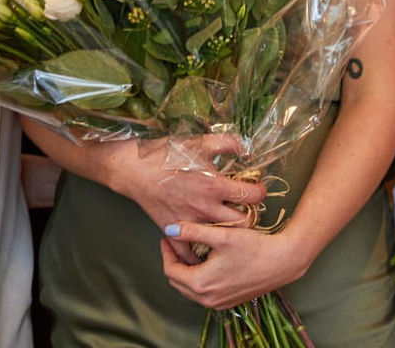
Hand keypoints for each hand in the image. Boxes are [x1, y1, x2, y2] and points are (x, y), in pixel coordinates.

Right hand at [106, 134, 265, 264]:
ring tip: (229, 224)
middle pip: (244, 223)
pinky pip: (190, 252)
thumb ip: (229, 143)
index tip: (256, 188)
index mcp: (215, 186)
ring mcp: (190, 223)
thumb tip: (247, 150)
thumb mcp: (201, 142)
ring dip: (229, 233)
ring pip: (221, 239)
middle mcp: (205, 208)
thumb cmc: (166, 155)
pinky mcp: (174, 231)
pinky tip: (205, 243)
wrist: (134, 170)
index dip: (260, 191)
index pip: (253, 196)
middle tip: (246, 209)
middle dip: (251, 216)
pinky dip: (199, 251)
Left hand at [160, 222, 310, 310]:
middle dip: (175, 262)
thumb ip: (192, 231)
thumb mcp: (221, 235)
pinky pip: (205, 294)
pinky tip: (209, 264)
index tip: (168, 238)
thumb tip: (169, 228)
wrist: (284, 261)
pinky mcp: (229, 302)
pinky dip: (201, 281)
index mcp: (200, 283)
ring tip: (192, 253)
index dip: (166, 252)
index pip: (170, 270)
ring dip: (188, 272)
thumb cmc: (255, 247)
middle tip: (178, 244)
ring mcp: (219, 303)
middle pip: (178, 282)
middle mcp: (207, 299)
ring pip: (191, 289)